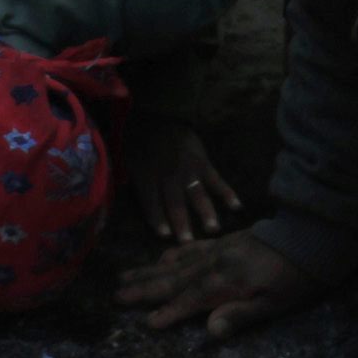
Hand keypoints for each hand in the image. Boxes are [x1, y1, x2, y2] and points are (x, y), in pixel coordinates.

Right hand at [117, 231, 321, 337]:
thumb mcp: (276, 303)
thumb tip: (210, 332)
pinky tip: (161, 258)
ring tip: (125, 276)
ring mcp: (219, 249)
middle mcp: (216, 263)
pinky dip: (172, 254)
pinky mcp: (226, 241)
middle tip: (116, 295)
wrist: (312, 236)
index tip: (146, 323)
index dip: (170, 312)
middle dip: (145, 288)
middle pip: (175, 278)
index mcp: (227, 281)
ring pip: (177, 261)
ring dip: (150, 270)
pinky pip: (191, 247)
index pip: (191, 299)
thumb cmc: (298, 277)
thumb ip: (241, 315)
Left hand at [119, 112, 243, 239]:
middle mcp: (168, 175)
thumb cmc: (140, 142)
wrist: (160, 115)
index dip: (157, 218)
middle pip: (175, 202)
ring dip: (205, 212)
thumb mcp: (125, 159)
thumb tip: (120, 197)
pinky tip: (237, 206)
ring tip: (213, 229)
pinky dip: (227, 192)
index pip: (152, 201)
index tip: (164, 235)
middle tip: (188, 242)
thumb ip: (126, 180)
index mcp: (147, 175)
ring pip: (197, 194)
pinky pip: (217, 180)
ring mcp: (188, 169)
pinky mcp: (203, 163)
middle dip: (181, 222)